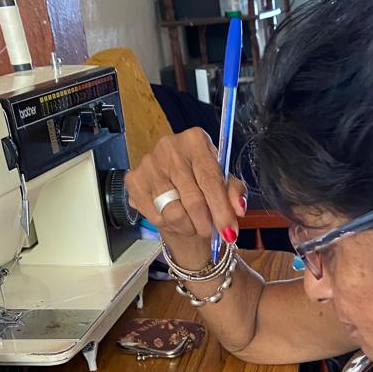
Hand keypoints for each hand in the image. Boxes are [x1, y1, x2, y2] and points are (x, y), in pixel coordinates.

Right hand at [124, 128, 246, 239]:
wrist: (175, 187)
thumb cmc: (202, 182)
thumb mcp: (224, 182)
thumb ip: (234, 192)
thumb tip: (238, 208)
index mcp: (195, 140)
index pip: (210, 180)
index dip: (222, 210)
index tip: (229, 231)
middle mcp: (169, 147)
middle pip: (193, 200)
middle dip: (205, 223)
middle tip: (209, 230)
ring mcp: (149, 163)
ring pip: (174, 213)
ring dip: (188, 226)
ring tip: (192, 222)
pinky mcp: (134, 181)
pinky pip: (157, 217)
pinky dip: (169, 225)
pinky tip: (174, 217)